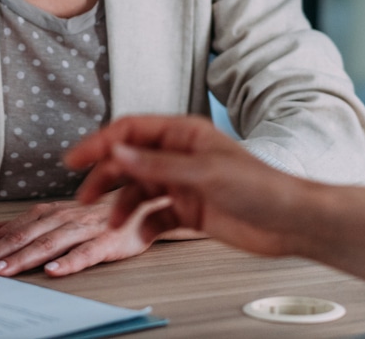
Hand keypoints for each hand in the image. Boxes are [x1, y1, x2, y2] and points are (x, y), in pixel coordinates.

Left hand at [0, 191, 168, 276]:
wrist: (142, 205)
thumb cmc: (94, 216)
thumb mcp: (52, 217)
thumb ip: (16, 224)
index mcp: (46, 213)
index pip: (9, 230)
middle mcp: (62, 217)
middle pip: (23, 236)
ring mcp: (85, 228)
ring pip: (49, 243)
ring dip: (23, 257)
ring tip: (0, 272)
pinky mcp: (108, 240)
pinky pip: (87, 252)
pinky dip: (70, 260)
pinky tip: (54, 271)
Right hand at [65, 114, 307, 256]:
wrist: (288, 221)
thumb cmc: (259, 187)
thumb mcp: (204, 172)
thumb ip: (157, 164)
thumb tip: (117, 152)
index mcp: (184, 134)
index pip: (131, 131)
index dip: (100, 142)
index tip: (75, 158)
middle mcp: (181, 156)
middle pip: (130, 160)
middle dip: (105, 176)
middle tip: (85, 195)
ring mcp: (183, 183)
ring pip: (139, 189)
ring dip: (121, 204)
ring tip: (111, 221)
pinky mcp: (189, 210)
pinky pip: (154, 215)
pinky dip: (142, 224)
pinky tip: (136, 233)